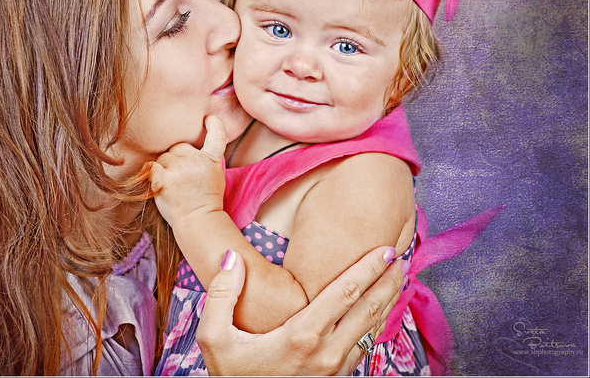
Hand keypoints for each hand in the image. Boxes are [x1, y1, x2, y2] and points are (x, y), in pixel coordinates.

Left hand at [149, 115, 227, 226]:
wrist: (198, 221)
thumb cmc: (204, 201)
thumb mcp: (214, 177)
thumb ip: (204, 160)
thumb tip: (184, 148)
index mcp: (212, 160)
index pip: (217, 134)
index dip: (214, 124)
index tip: (208, 118)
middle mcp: (196, 160)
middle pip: (178, 146)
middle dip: (176, 158)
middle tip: (180, 177)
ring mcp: (180, 169)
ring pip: (163, 157)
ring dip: (164, 167)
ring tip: (171, 184)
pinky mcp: (164, 178)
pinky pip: (152, 167)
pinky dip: (152, 174)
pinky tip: (158, 184)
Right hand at [197, 247, 404, 375]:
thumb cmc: (233, 375)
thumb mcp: (214, 337)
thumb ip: (222, 295)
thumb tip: (232, 257)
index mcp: (303, 336)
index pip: (346, 292)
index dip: (369, 268)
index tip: (385, 249)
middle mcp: (327, 353)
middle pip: (370, 308)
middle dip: (388, 279)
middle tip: (399, 255)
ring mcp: (336, 370)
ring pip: (373, 329)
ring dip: (387, 300)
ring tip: (395, 278)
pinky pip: (365, 346)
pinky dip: (376, 323)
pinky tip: (376, 311)